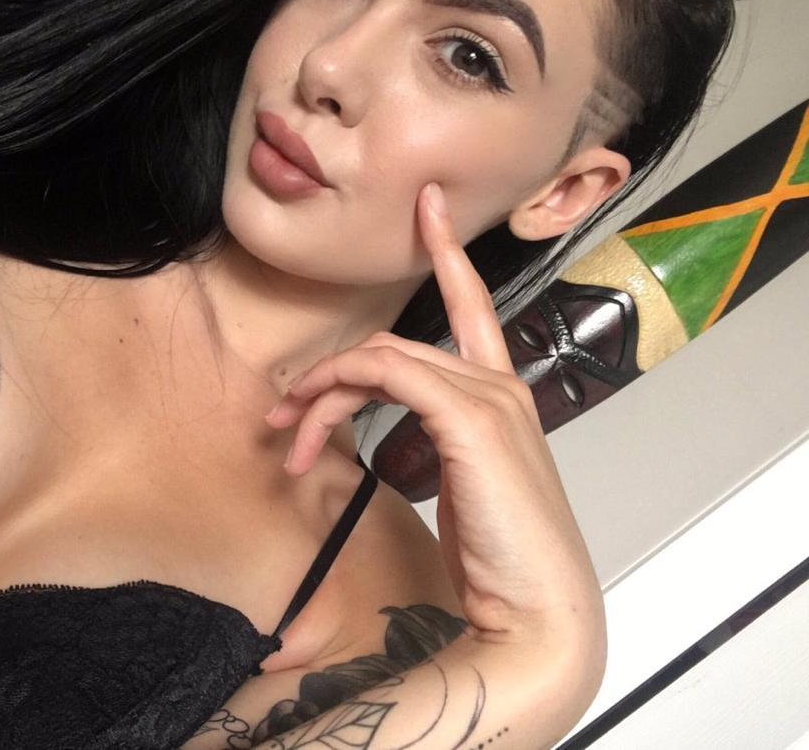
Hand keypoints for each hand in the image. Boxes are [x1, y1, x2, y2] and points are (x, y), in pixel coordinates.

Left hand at [264, 182, 604, 647]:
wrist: (537, 612)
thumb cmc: (503, 555)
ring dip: (323, 393)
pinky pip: (392, 377)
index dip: (448, 253)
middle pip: (392, 348)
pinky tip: (316, 427)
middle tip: (283, 414)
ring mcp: (490, 398)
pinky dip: (344, 392)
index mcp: (502, 394)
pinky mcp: (473, 420)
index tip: (427, 209)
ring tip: (286, 435)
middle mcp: (499, 384)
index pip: (472, 306)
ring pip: (382, 360)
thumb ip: (438, 439)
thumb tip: (391, 426)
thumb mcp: (464, 482)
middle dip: (328, 376)